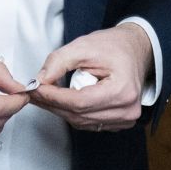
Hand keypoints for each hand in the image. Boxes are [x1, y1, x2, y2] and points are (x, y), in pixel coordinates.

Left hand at [30, 23, 152, 130]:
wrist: (136, 50)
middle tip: (34, 92)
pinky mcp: (119, 123)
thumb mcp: (84, 46)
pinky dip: (72, 113)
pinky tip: (62, 100)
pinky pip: (88, 123)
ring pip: (81, 122)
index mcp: (123, 91)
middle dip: (52, 104)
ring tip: (45, 95)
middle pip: (78, 115)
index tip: (36, 88)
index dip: (53, 97)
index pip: (79, 102)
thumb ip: (59, 62)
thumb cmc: (115, 46)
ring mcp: (125, 120)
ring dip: (60, 110)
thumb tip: (40, 80)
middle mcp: (127, 110)